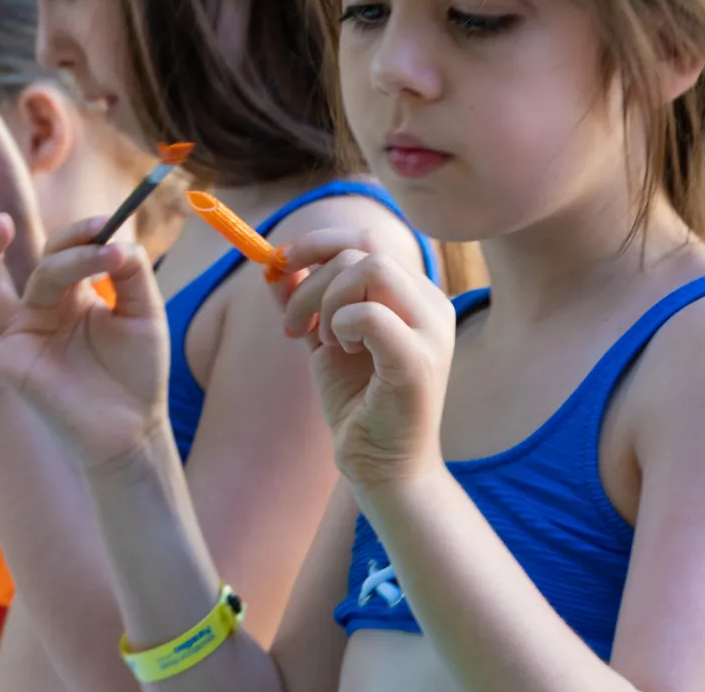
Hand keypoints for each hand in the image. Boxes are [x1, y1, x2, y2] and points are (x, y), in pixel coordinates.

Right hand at [0, 215, 170, 470]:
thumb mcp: (144, 315)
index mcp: (71, 293)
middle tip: (96, 233)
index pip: (66, 251)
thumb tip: (118, 242)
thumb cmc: (137, 372)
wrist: (134, 429)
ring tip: (0, 225)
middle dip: (68, 246)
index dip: (84, 235)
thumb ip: (133, 275)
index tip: (109, 225)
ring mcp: (21, 338)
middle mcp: (41, 310)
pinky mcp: (9, 369)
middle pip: (42, 266)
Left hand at [280, 231, 456, 489]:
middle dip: (312, 277)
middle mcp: (430, 304)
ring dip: (326, 301)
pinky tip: (341, 351)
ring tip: (324, 341)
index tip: (279, 261)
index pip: (367, 239)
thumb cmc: (357, 403)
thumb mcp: (322, 339)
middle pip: (364, 249)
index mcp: (413, 295)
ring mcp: (432, 330)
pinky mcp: (419, 361)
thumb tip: (273, 265)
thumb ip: (305, 301)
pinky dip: (341, 324)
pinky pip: (369, 313)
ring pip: (370, 268)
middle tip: (293, 324)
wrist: (381, 465)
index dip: (317, 242)